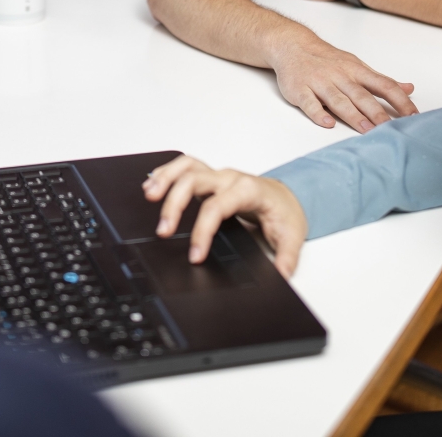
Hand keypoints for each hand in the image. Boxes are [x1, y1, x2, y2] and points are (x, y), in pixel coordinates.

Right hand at [143, 155, 307, 276]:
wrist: (288, 196)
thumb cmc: (285, 212)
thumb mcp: (292, 236)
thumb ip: (286, 258)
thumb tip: (280, 275)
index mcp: (247, 191)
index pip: (217, 207)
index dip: (203, 231)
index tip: (195, 254)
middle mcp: (230, 178)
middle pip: (195, 181)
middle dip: (175, 204)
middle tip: (164, 230)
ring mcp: (219, 175)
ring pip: (187, 167)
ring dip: (166, 179)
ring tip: (149, 195)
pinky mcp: (211, 177)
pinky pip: (185, 166)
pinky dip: (167, 172)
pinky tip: (153, 184)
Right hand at [265, 33, 416, 131]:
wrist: (292, 45)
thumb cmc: (328, 59)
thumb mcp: (357, 66)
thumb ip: (381, 80)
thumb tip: (409, 88)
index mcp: (356, 71)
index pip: (383, 85)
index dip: (399, 100)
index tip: (412, 115)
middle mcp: (340, 76)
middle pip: (361, 95)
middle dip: (377, 113)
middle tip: (391, 129)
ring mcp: (319, 83)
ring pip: (338, 100)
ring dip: (353, 115)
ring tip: (366, 129)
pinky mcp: (299, 89)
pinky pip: (309, 102)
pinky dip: (318, 112)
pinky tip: (327, 122)